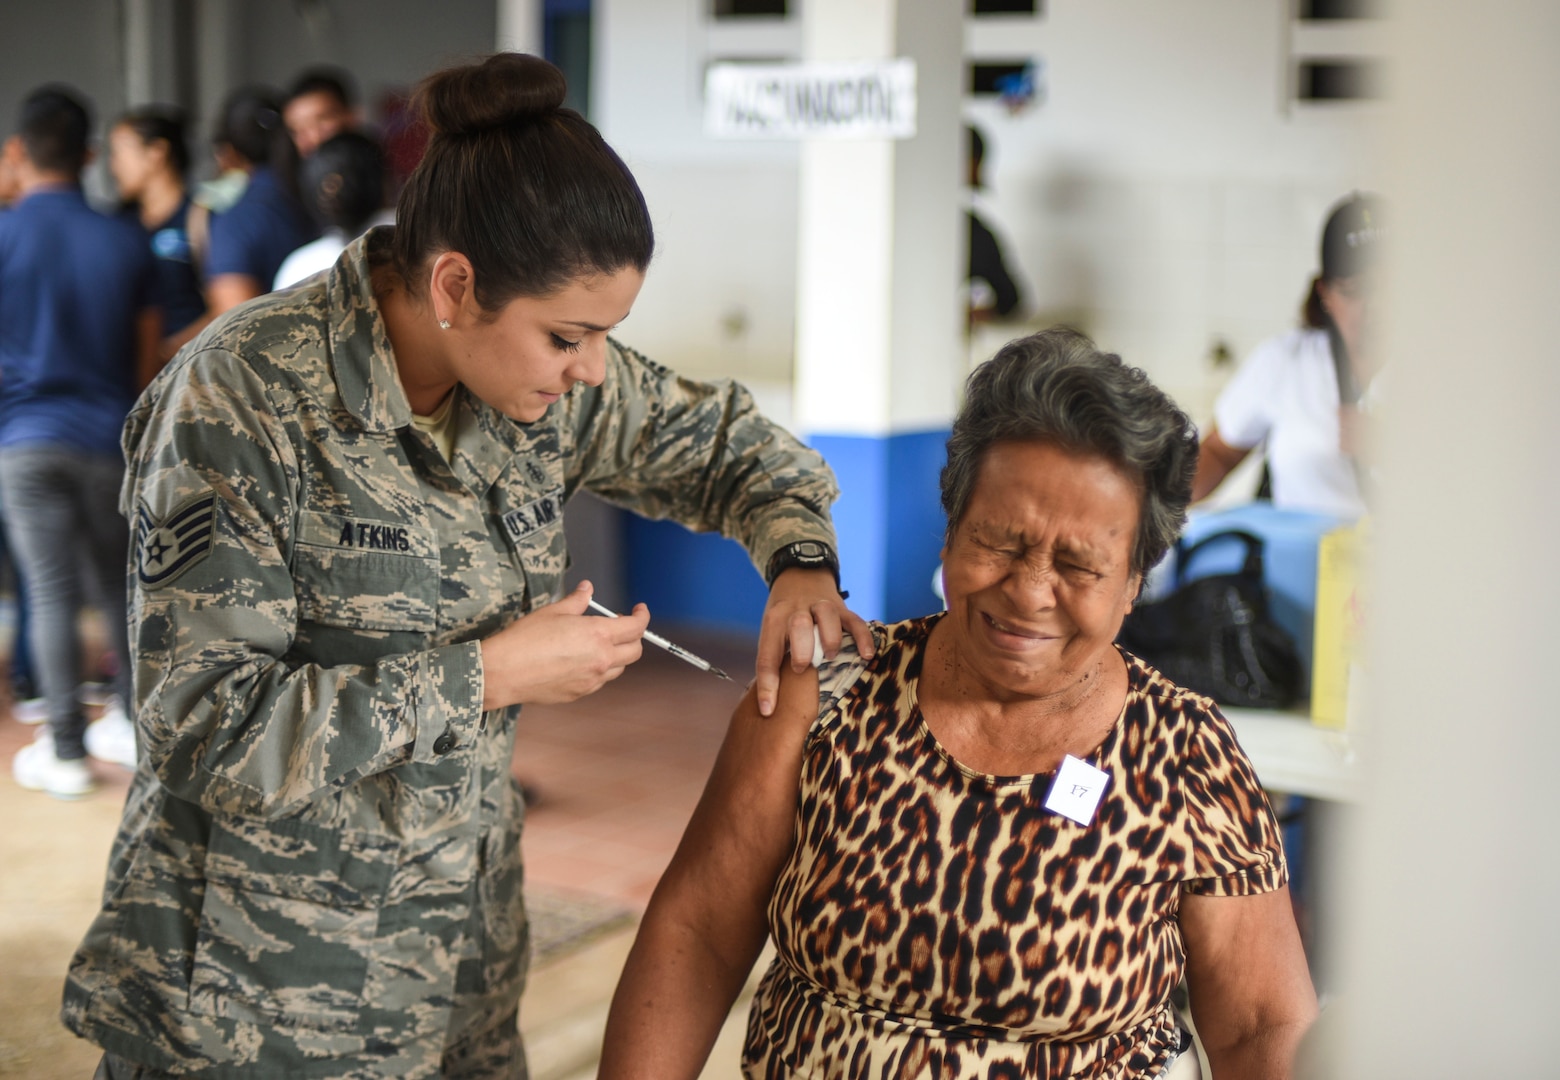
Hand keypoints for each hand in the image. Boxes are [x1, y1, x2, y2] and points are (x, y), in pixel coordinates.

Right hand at [480, 581, 647, 707]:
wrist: (503, 672)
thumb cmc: (525, 638)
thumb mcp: (553, 612)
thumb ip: (577, 601)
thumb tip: (588, 589)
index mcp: (598, 634)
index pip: (636, 627)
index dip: (642, 616)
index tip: (639, 609)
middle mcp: (601, 659)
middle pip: (635, 650)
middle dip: (634, 636)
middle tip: (621, 626)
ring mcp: (592, 680)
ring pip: (619, 668)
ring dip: (618, 654)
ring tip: (600, 643)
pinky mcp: (580, 693)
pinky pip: (600, 681)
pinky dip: (600, 669)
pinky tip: (583, 660)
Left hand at [753, 568, 872, 716]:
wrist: (799, 575)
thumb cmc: (784, 616)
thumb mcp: (772, 630)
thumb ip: (775, 659)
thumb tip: (771, 704)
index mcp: (774, 620)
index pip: (767, 654)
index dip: (767, 685)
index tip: (768, 710)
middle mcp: (796, 610)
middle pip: (798, 626)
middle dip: (801, 650)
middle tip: (803, 668)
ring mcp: (820, 606)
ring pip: (827, 616)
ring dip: (830, 638)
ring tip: (831, 656)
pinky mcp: (842, 607)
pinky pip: (855, 621)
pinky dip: (862, 637)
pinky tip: (867, 655)